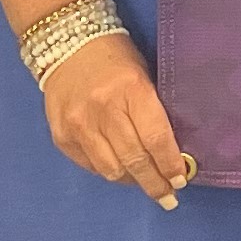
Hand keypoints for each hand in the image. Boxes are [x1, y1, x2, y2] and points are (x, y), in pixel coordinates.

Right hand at [42, 31, 195, 210]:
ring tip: (143, 182)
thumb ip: (153, 111)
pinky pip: (90, 166)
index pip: (155, 138)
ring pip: (111, 170)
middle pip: (134, 160)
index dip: (170, 164)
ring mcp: (78, 125)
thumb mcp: (142, 75)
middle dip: (154, 183)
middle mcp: (103, 109)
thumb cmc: (115, 57)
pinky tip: (119, 168)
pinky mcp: (61, 136)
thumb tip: (170, 152)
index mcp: (131, 89)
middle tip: (168, 197)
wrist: (66, 44)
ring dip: (131, 180)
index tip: (180, 180)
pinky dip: (108, 170)